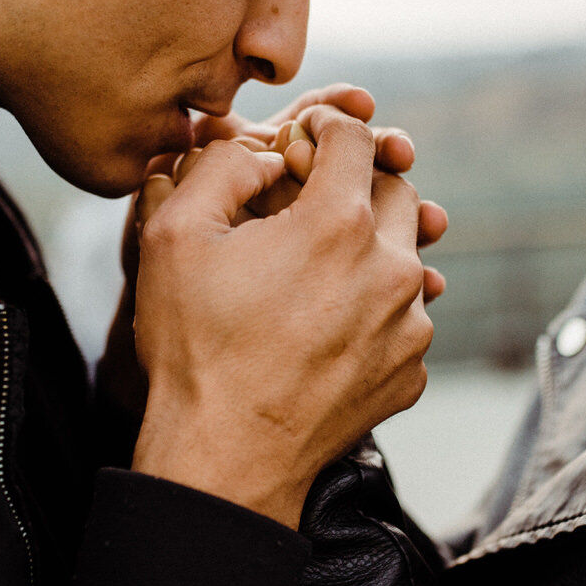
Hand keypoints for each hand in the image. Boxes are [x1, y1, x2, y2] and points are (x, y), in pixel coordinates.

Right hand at [97, 84, 437, 415]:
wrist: (225, 457)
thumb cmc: (194, 346)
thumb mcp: (174, 235)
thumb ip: (221, 166)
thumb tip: (264, 154)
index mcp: (340, 224)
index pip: (356, 137)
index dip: (322, 128)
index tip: (299, 143)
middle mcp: (392, 269)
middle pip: (396, 192)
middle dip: (355, 186)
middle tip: (305, 207)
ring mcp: (410, 326)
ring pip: (405, 258)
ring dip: (366, 252)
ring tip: (310, 277)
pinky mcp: (412, 371)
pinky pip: (402, 319)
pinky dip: (371, 311)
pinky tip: (321, 330)